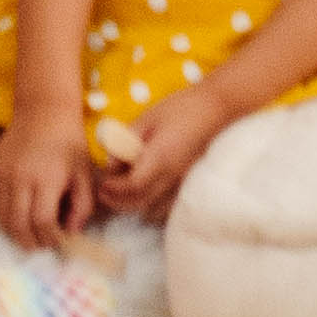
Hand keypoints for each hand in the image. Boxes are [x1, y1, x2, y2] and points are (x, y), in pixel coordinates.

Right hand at [0, 104, 100, 245]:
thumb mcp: (85, 174)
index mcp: (46, 179)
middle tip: (41, 246)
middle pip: (17, 226)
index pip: (42, 222)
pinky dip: (7, 215)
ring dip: (16, 233)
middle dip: (30, 243)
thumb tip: (70, 232)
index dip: (51, 239)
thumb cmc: (69, 143)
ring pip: (3, 218)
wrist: (43, 111)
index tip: (59, 242)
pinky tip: (22, 212)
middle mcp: (20, 178)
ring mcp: (3, 174)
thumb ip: (82, 207)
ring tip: (31, 234)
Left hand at [98, 79, 231, 218]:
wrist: (215, 109)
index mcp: (160, 157)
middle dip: (117, 202)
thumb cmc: (180, 108)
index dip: (113, 188)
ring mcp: (181, 182)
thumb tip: (112, 160)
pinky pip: (166, 206)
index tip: (101, 183)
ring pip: (153, 209)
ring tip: (119, 195)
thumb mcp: (148, 117)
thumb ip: (127, 138)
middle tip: (103, 192)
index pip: (132, 185)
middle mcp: (171, 176)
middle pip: (140, 202)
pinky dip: (150, 208)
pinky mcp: (188, 183)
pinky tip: (142, 196)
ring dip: (133, 206)